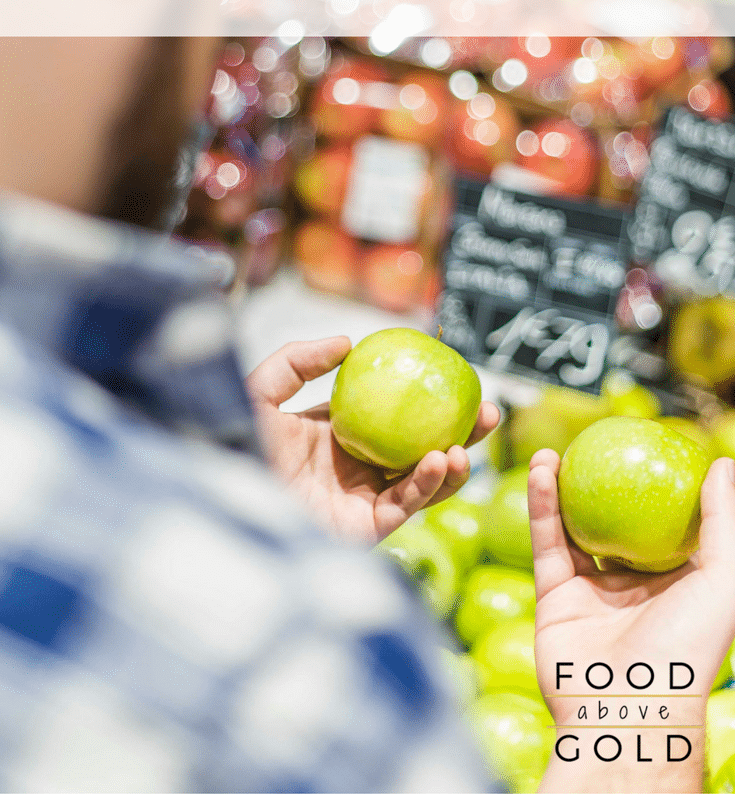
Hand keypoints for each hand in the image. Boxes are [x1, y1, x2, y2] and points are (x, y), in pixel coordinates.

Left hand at [247, 336, 497, 544]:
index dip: (426, 399)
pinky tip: (440, 460)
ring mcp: (361, 500)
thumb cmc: (230, 445)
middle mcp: (354, 468)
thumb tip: (348, 341)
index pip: (392, 414)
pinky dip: (427, 484)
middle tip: (488, 411)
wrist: (220, 498)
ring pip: (421, 482)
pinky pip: (405, 505)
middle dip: (459, 433)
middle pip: (419, 448)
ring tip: (466, 443)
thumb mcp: (261, 391)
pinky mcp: (363, 530)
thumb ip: (299, 361)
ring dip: (452, 463)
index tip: (456, 377)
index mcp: (336, 435)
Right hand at [529, 449, 734, 793]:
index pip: (665, 526)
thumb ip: (723, 524)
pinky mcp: (554, 596)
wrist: (625, 707)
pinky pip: (547, 541)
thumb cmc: (686, 648)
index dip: (655, 488)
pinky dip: (541, 505)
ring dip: (562, 487)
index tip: (645, 447)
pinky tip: (542, 471)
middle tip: (592, 447)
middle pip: (614, 523)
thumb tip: (723, 465)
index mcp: (675, 584)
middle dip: (601, 485)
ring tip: (556, 451)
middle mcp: (632, 586)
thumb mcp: (722, 581)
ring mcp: (591, 591)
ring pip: (573, 528)